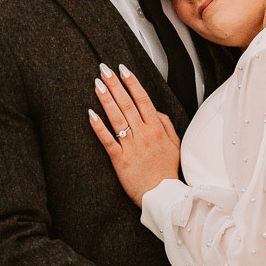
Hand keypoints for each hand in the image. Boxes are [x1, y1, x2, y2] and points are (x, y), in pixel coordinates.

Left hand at [88, 62, 180, 205]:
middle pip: (127, 104)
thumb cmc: (167, 171)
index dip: (132, 83)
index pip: (143, 99)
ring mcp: (131, 146)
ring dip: (106, 99)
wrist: (162, 195)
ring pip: (116, 118)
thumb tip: (154, 110)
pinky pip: (107, 140)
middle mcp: (143, 134)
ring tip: (97, 84)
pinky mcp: (120, 159)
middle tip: (104, 69)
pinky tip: (90, 114)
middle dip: (115, 84)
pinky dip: (98, 126)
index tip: (122, 69)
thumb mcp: (175, 144)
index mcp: (156, 129)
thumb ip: (165, 124)